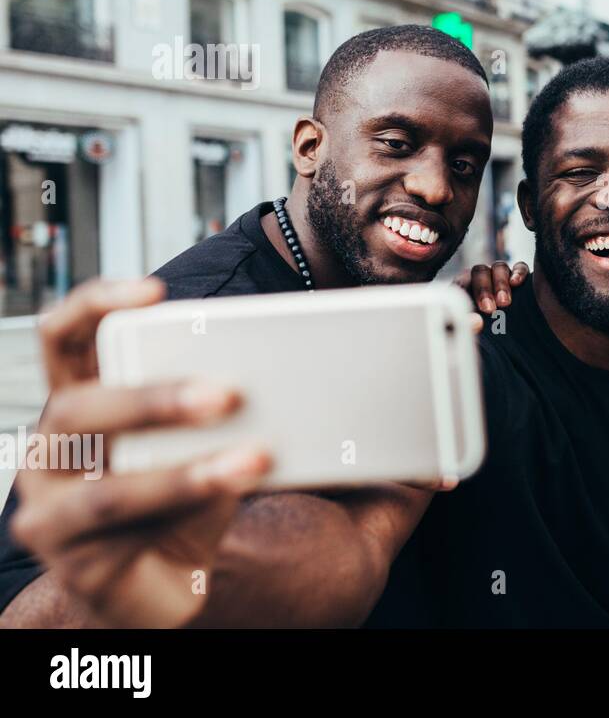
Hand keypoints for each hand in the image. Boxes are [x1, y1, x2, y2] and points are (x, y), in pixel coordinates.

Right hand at [11, 278, 271, 626]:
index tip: (154, 290)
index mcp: (78, 406)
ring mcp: (50, 512)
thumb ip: (216, 408)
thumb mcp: (201, 443)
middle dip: (154, 397)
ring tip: (254, 456)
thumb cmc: (185, 500)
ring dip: (184, 469)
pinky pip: (126, 532)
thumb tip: (290, 369)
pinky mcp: (72, 563)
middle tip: (229, 392)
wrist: (167, 586)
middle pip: (78, 408)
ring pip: (105, 485)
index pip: (63, 339)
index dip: (96, 305)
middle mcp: (50, 453)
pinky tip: (232, 486)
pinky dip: (185, 503)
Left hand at [457, 261, 527, 333]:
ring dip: (500, 284)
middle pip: (480, 271)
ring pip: (499, 267)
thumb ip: (471, 326)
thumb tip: (476, 322)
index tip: (470, 306)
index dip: (464, 288)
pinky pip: (520, 267)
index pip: (462, 281)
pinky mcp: (520, 276)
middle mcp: (483, 278)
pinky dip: (518, 273)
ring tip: (504, 302)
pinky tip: (516, 283)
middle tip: (489, 309)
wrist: (513, 339)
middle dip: (484, 289)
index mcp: (467, 288)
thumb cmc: (489, 332)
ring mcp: (502, 275)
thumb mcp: (477, 332)